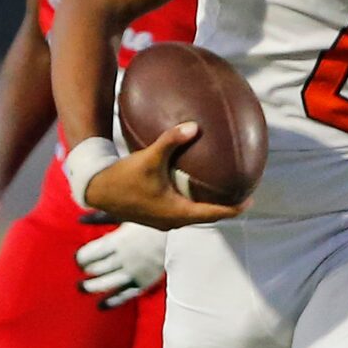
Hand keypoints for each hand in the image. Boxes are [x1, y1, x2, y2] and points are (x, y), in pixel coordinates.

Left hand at [75, 222, 167, 307]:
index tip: (78, 259)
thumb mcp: (126, 215)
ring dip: (91, 287)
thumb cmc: (151, 221)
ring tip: (81, 288)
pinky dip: (112, 301)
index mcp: (117, 240)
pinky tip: (101, 305)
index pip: (90, 254)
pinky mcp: (144, 283)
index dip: (80, 258)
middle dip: (85, 271)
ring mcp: (133, 272)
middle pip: (96, 269)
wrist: (183, 235)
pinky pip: (124, 295)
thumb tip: (79, 218)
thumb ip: (101, 217)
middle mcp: (123, 258)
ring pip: (106, 284)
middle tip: (80, 270)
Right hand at [81, 124, 245, 231]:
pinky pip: (181, 211)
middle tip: (240, 194)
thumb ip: (171, 141)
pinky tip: (193, 187)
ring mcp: (163, 221)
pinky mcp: (155, 216)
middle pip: (206, 217)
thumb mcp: (149, 158)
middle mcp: (172, 221)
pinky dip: (192, 202)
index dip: (233, 208)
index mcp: (176, 213)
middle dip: (224, 206)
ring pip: (193, 215)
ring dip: (207, 205)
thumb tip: (194, 126)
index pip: (213, 214)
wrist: (98, 190)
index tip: (249, 201)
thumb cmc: (123, 177)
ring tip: (221, 192)